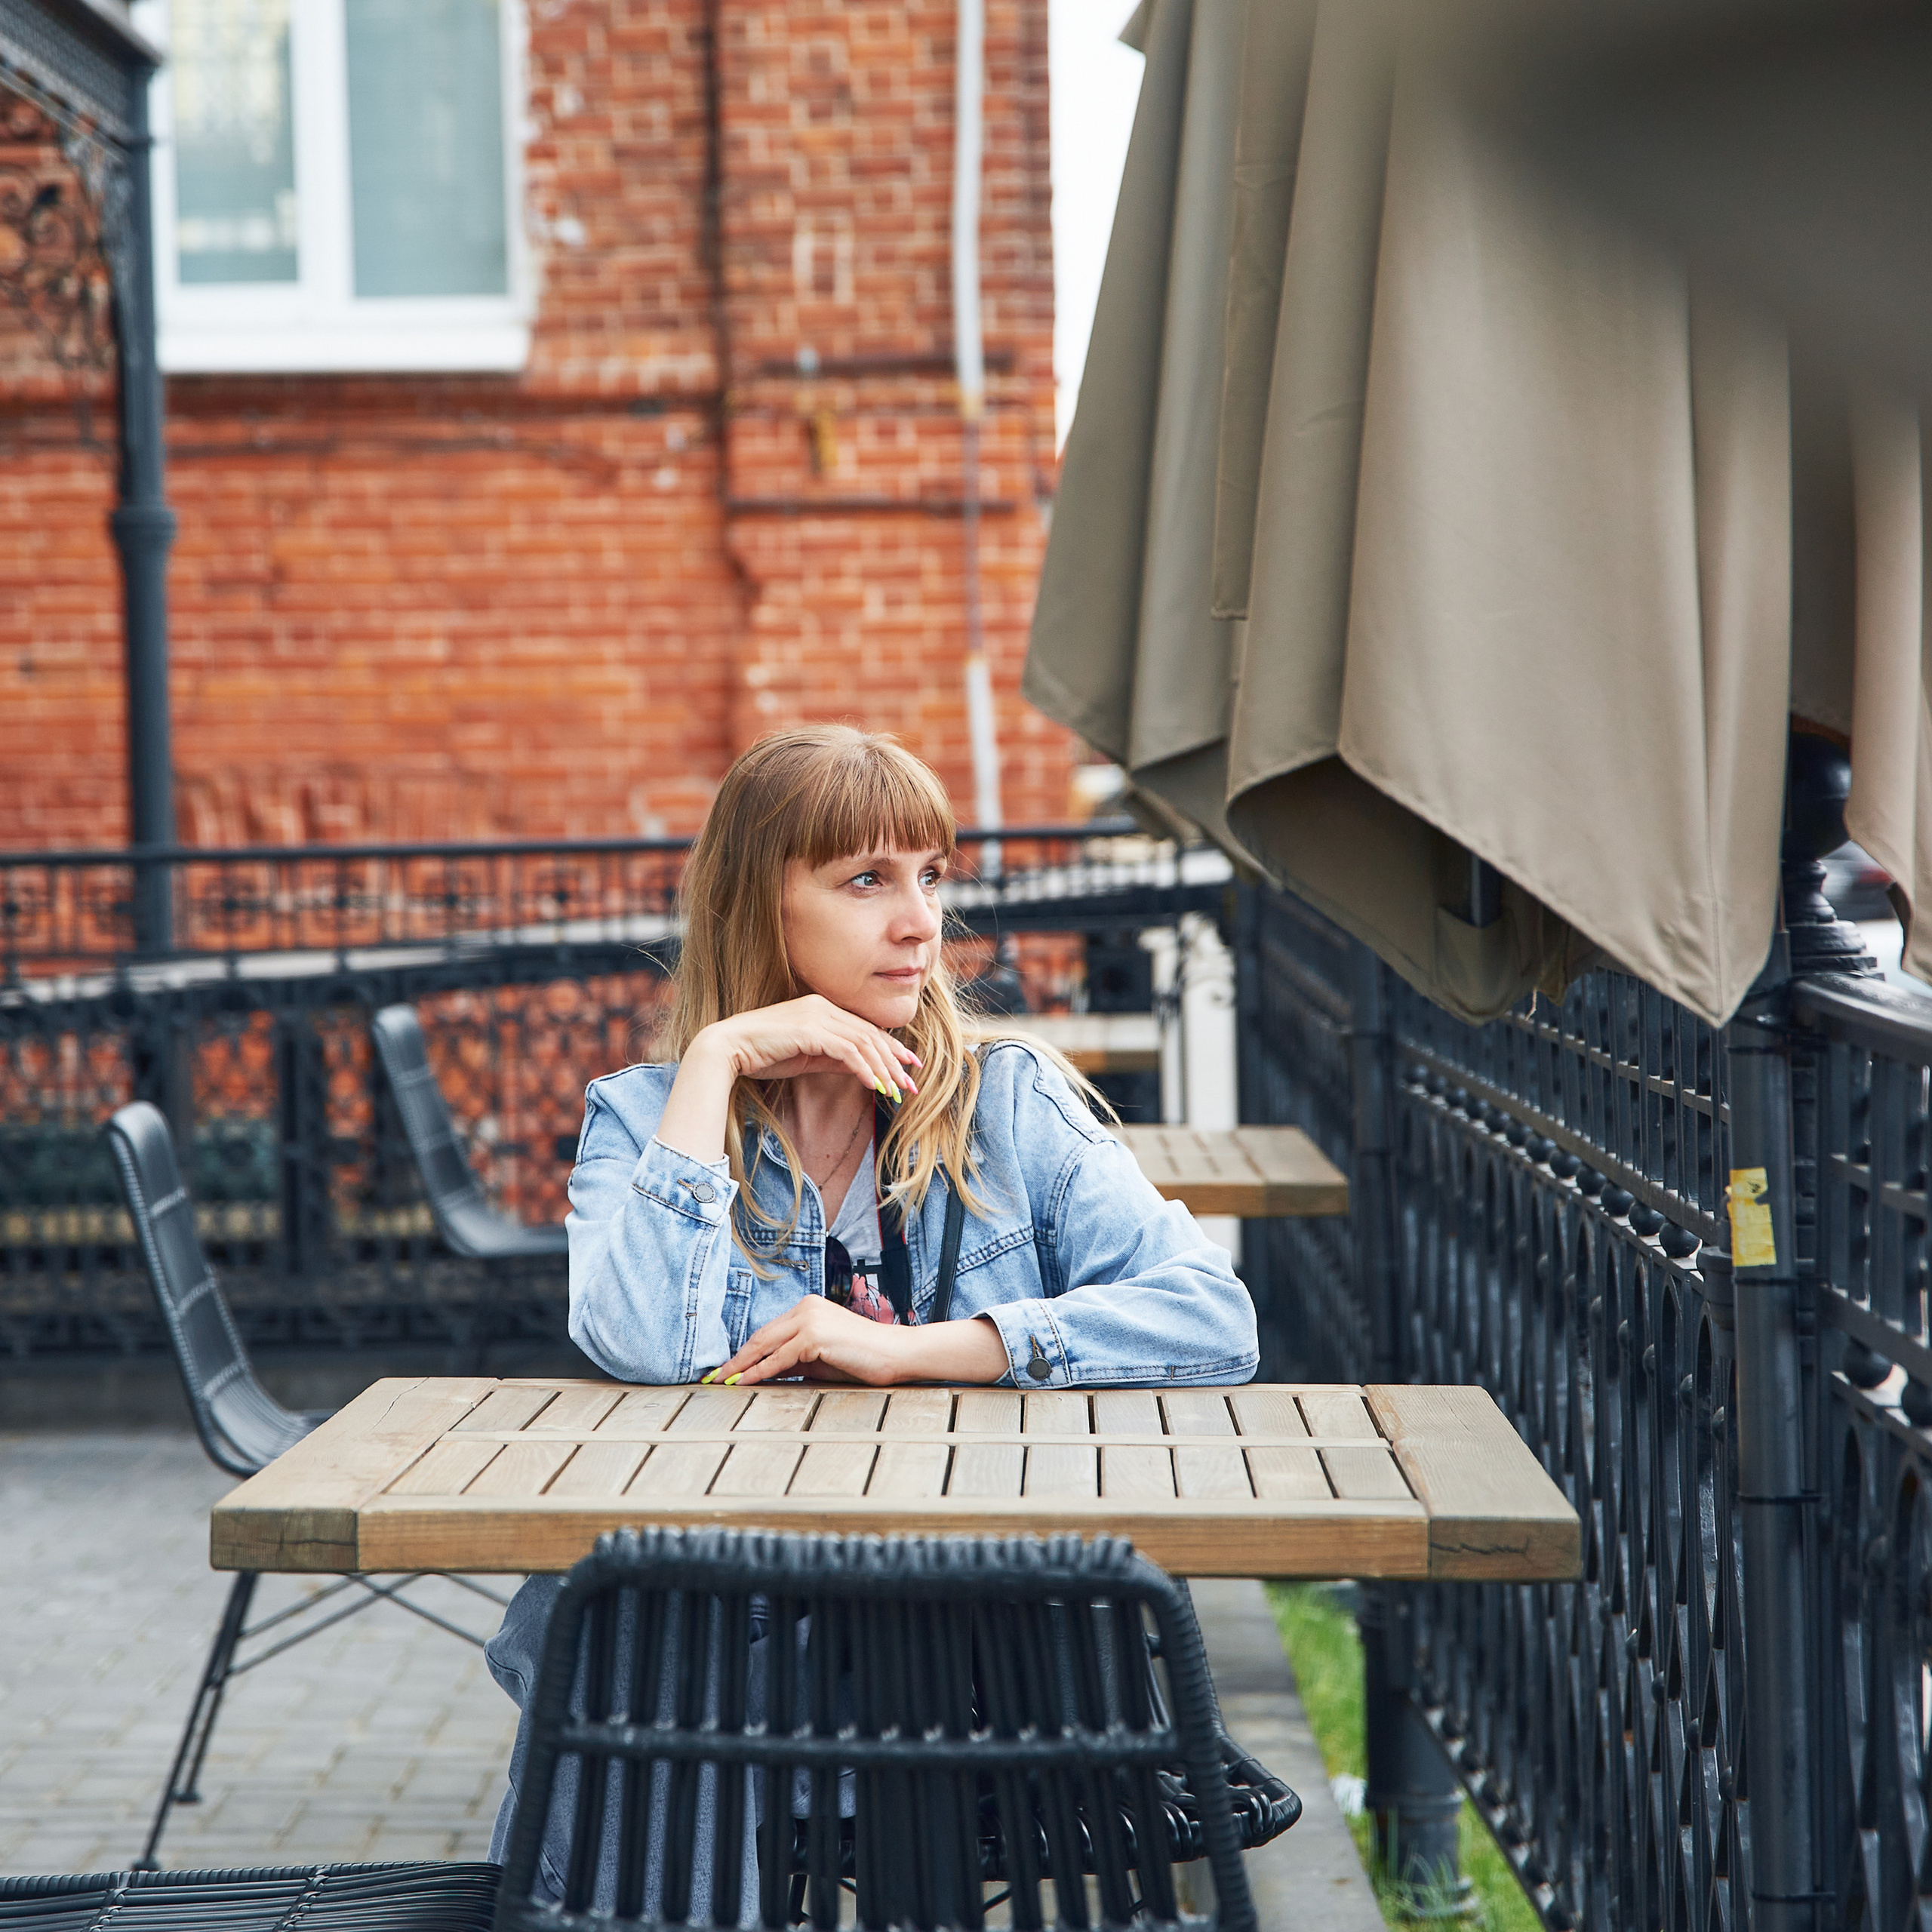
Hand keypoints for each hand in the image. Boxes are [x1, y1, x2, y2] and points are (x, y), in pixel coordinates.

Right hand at [700, 994, 919, 1099]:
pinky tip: (873, 1086)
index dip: (890, 1048)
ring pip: (863, 1042)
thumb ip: (834, 1059)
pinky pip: (847, 1050)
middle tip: (910, 1085)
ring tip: (894, 1091)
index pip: (865, 1028)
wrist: (728, 1049)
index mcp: (822, 1008)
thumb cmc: (763, 1055)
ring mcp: (816, 1016)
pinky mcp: (809, 1030)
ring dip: (883, 1069)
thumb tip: (863, 1070)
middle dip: (894, 1061)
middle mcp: (823, 1006)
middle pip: (870, 1034)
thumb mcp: (807, 1058)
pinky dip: (864, 1068)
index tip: (909, 1067)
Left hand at [709, 1297, 1009, 1386]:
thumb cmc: (863, 1359)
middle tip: (715, 1376)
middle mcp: (806, 1308)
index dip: (745, 1352)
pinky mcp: (815, 1335)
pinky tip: (744, 1382)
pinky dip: (759, 1371)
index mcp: (808, 1308)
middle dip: (736, 1359)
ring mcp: (810, 1319)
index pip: (768, 1332)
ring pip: (765, 1345)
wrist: (898, 1354)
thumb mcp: (821, 1360)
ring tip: (723, 1381)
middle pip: (761, 1336)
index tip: (727, 1369)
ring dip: (741, 1366)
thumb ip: (793, 1361)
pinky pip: (779, 1358)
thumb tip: (763, 1372)